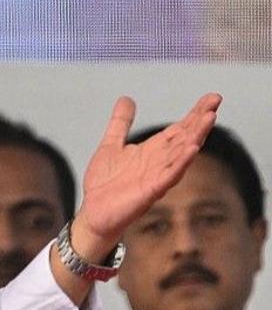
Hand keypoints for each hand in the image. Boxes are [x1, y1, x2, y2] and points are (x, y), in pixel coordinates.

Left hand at [74, 93, 221, 259]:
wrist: (93, 212)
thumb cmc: (105, 183)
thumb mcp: (111, 145)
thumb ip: (120, 123)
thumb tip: (127, 99)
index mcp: (152, 151)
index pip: (179, 128)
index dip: (195, 113)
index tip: (212, 97)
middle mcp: (159, 162)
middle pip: (185, 137)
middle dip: (200, 120)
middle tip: (216, 102)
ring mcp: (157, 176)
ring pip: (182, 154)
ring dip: (196, 136)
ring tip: (209, 118)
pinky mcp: (150, 191)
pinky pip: (169, 175)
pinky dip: (181, 162)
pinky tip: (192, 149)